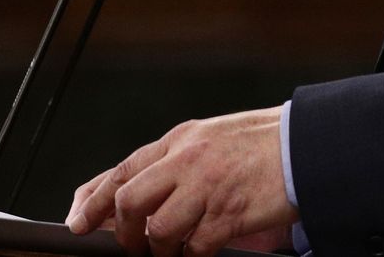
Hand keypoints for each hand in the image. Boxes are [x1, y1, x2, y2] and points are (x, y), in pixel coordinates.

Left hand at [66, 106, 297, 256]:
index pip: (122, 170)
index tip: (77, 221)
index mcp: (180, 139)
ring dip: (160, 249)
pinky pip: (195, 246)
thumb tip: (134, 190)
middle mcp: (188, 161)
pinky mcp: (229, 215)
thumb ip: (173, 161)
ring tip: (174, 249)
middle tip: (132, 245)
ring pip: (158, 230)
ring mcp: (207, 188)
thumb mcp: (209, 139)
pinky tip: (203, 247)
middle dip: (122, 231)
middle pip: (129, 201)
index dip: (92, 199)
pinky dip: (192, 254)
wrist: (305, 146)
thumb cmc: (260, 144)